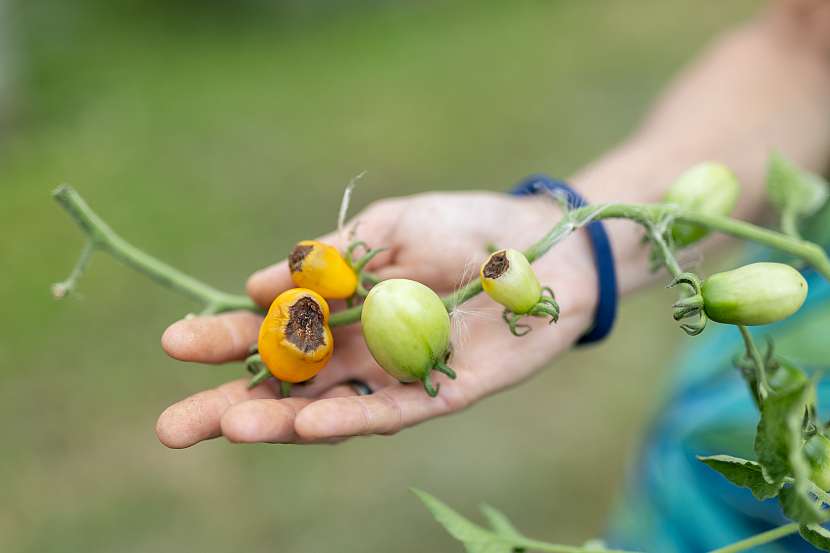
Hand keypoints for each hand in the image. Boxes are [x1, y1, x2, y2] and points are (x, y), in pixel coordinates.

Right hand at [155, 191, 597, 446]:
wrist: (544, 247)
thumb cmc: (465, 227)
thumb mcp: (392, 226)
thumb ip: (332, 259)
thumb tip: (255, 283)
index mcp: (341, 308)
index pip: (269, 331)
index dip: (222, 339)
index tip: (172, 342)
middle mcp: (360, 351)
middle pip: (286, 385)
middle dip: (229, 404)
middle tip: (171, 428)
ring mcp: (396, 377)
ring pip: (328, 410)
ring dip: (280, 421)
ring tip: (228, 426)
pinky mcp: (440, 394)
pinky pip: (389, 413)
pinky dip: (349, 420)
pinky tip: (308, 425)